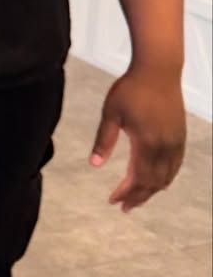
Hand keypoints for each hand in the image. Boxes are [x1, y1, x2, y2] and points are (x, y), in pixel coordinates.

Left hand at [90, 64, 185, 210]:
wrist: (158, 70)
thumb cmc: (130, 89)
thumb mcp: (111, 113)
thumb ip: (104, 140)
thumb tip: (95, 164)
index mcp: (146, 143)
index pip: (137, 178)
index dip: (126, 193)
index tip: (113, 201)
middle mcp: (165, 147)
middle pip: (153, 182)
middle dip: (138, 197)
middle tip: (123, 207)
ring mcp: (175, 142)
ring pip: (166, 176)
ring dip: (152, 190)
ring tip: (137, 198)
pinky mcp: (180, 136)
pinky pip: (175, 165)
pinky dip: (166, 178)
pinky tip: (157, 182)